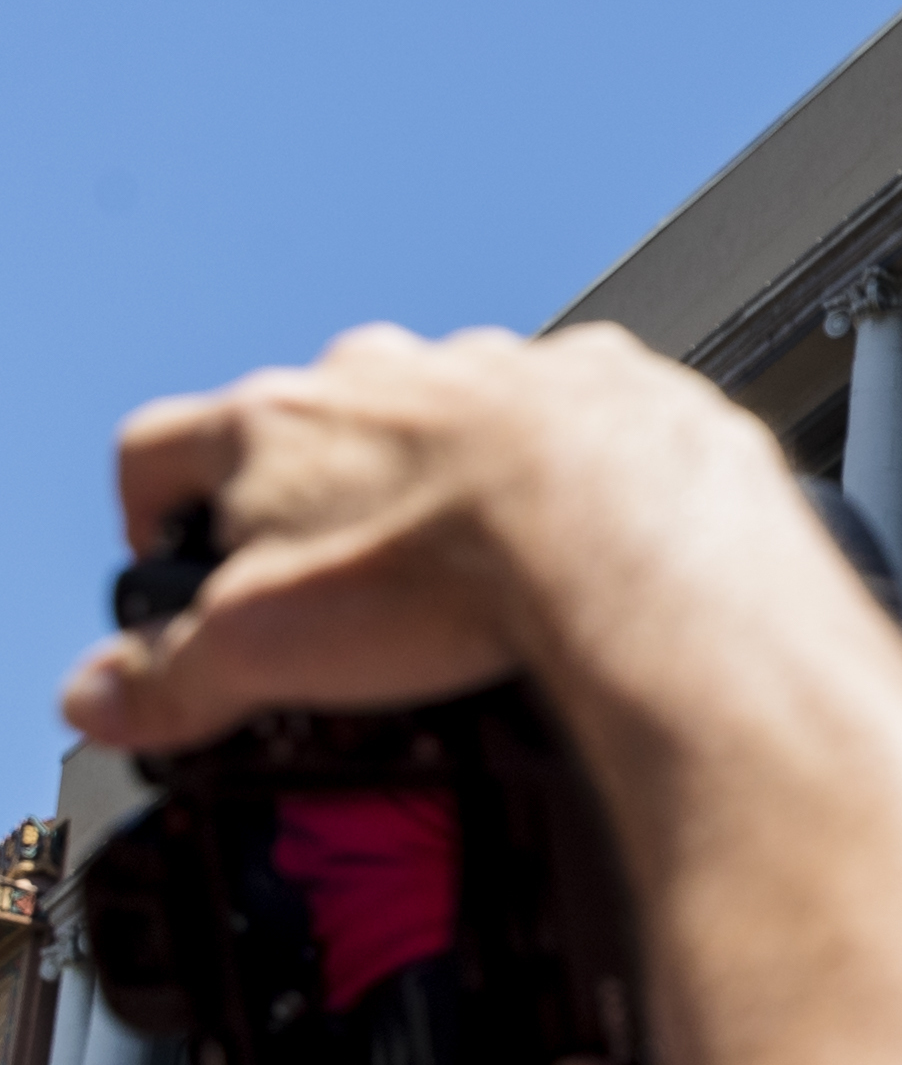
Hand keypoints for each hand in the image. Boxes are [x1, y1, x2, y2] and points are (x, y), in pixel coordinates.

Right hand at [62, 321, 821, 752]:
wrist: (633, 535)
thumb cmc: (453, 572)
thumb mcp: (267, 648)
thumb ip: (171, 673)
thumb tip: (106, 696)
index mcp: (280, 424)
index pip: (161, 448)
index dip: (152, 512)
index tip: (172, 559)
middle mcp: (386, 374)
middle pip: (313, 429)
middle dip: (317, 501)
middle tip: (345, 588)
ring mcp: (501, 368)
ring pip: (446, 415)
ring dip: (446, 477)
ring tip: (470, 569)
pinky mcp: (606, 382)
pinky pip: (567, 418)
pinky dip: (564, 471)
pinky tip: (576, 539)